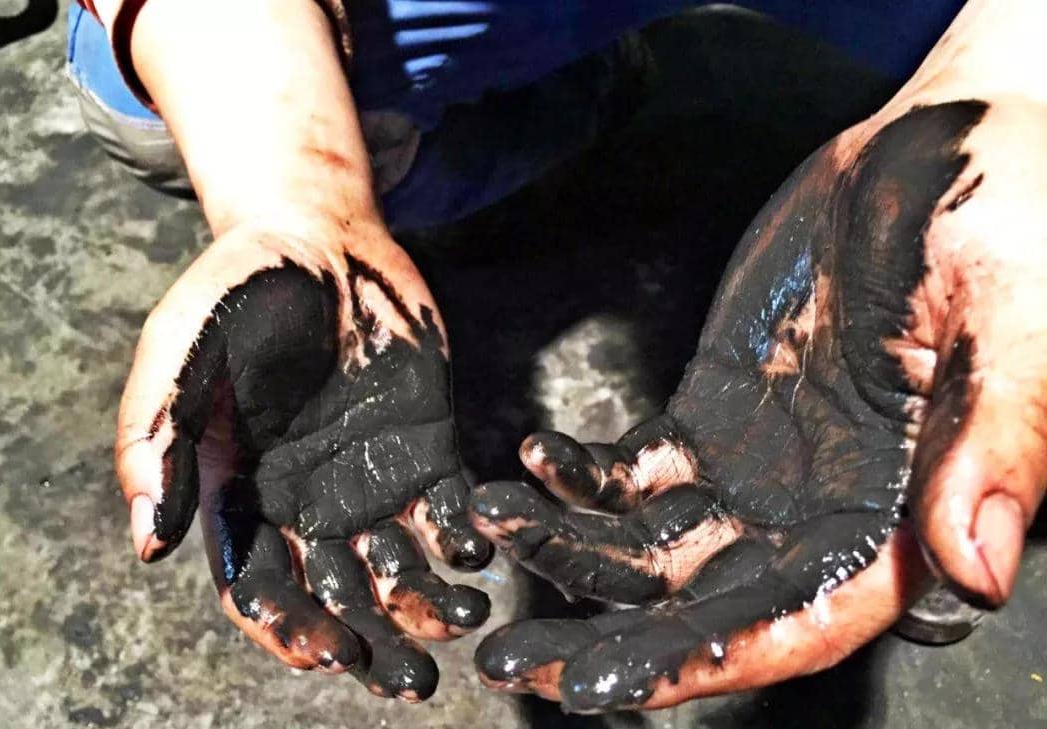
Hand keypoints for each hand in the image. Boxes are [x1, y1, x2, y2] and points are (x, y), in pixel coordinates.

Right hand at [116, 223, 491, 700]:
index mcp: (242, 493)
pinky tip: (480, 556)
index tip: (329, 653)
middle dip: (371, 643)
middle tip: (410, 680)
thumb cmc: (243, 290)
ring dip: (429, 607)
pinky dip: (465, 540)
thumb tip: (150, 545)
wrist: (322, 238)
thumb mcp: (183, 349)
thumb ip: (159, 438)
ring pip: (399, 569)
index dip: (290, 629)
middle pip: (337, 598)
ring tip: (464, 623)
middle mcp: (306, 502)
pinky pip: (447, 512)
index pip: (261, 587)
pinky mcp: (424, 451)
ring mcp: (369, 480)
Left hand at [469, 96, 1046, 710]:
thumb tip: (971, 572)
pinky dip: (582, 471)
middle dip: (608, 637)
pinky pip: (636, 466)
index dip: (703, 659)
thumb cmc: (1006, 222)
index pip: (795, 621)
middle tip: (511, 660)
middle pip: (703, 605)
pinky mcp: (712, 414)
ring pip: (652, 544)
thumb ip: (992, 447)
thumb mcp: (1012, 327)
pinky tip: (534, 460)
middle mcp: (816, 513)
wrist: (938, 147)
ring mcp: (755, 468)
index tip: (607, 685)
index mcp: (897, 516)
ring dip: (570, 551)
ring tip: (493, 533)